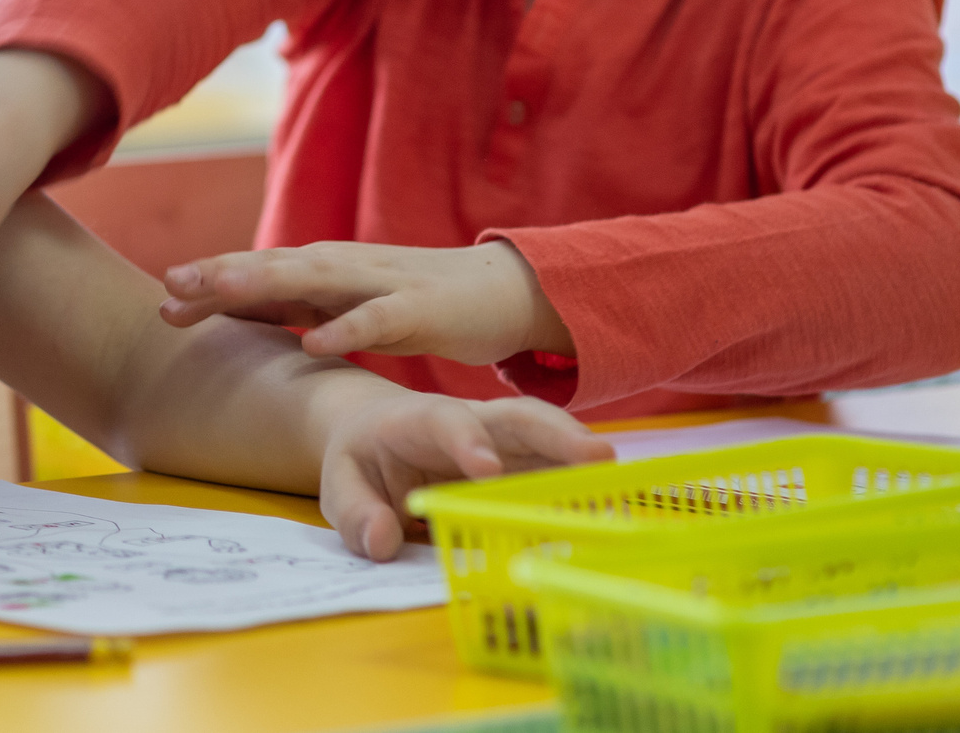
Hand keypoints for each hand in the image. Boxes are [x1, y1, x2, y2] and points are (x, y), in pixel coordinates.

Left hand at [161, 241, 571, 366]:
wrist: (501, 293)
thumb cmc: (415, 305)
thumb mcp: (345, 309)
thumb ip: (299, 309)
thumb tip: (239, 319)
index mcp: (322, 271)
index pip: (256, 278)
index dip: (210, 288)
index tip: (162, 304)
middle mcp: (342, 267)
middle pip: (271, 269)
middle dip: (219, 277)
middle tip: (169, 286)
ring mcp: (379, 282)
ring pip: (313, 280)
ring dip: (265, 284)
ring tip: (219, 291)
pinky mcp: (419, 307)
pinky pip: (377, 319)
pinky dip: (345, 328)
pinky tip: (313, 343)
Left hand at [318, 387, 610, 558]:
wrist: (376, 435)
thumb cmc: (363, 460)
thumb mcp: (341, 482)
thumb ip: (355, 511)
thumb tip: (381, 543)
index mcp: (418, 419)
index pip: (446, 420)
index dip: (468, 440)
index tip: (487, 469)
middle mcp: (471, 422)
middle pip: (519, 416)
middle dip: (558, 434)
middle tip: (597, 458)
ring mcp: (504, 442)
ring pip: (549, 440)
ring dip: (583, 461)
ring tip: (619, 488)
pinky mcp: (524, 466)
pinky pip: (557, 473)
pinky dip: (582, 489)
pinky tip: (605, 514)